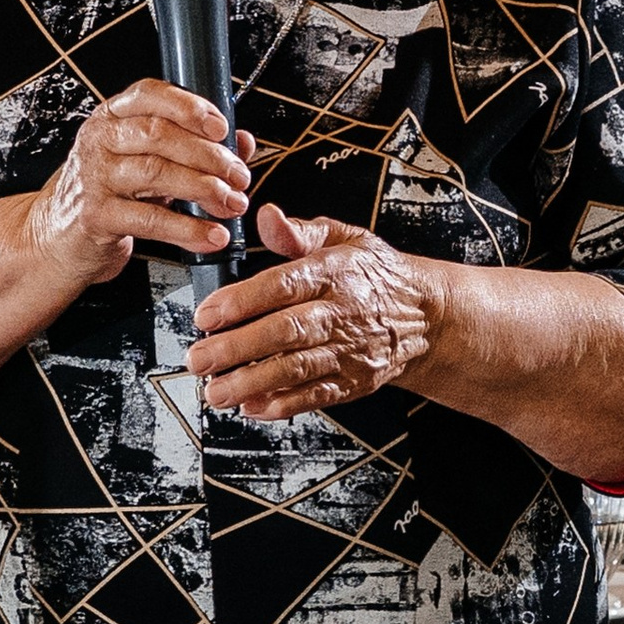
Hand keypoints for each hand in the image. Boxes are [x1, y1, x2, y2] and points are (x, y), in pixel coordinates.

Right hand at [23, 78, 251, 294]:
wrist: (60, 238)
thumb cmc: (109, 195)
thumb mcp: (146, 163)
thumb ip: (191, 148)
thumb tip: (241, 143)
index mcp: (111, 117)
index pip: (150, 95)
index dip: (189, 106)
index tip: (221, 127)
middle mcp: (99, 141)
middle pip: (160, 134)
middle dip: (209, 156)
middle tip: (239, 177)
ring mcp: (94, 177)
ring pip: (156, 172)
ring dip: (204, 189)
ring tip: (231, 204)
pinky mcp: (96, 216)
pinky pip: (149, 219)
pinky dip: (187, 229)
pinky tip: (210, 235)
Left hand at [187, 200, 439, 421]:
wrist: (424, 314)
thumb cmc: (373, 274)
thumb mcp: (344, 238)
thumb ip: (299, 232)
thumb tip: (266, 216)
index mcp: (335, 272)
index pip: (284, 285)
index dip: (242, 301)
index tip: (206, 315)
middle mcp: (342, 312)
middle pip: (286, 331)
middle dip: (237, 348)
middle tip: (199, 358)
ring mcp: (349, 350)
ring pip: (297, 369)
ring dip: (252, 382)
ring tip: (216, 391)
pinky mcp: (354, 381)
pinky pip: (317, 396)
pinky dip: (283, 405)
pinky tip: (252, 407)